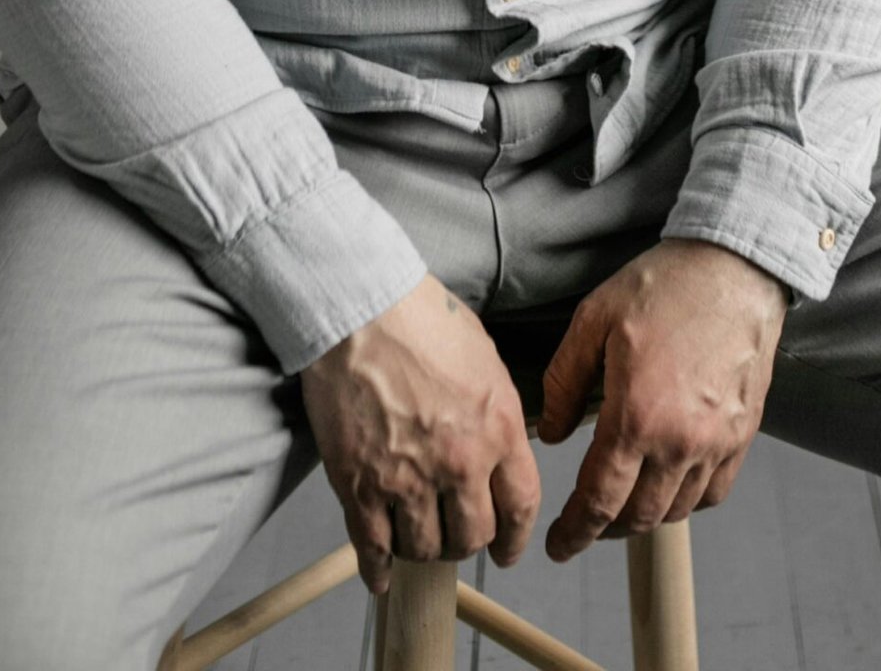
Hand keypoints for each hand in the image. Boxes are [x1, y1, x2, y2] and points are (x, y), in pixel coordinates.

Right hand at [298, 273, 541, 595]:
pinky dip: (377, 568)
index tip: (507, 550)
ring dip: (423, 549)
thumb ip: (496, 413)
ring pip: (425, 547)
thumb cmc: (421, 317)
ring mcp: (408, 478)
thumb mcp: (485, 360)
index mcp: (498, 427)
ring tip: (416, 537)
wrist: (360, 305)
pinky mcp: (360, 484)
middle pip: (473, 536)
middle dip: (466, 542)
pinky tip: (380, 575)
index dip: (515, 537)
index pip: (520, 505)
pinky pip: (373, 547)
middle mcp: (460, 462)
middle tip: (454, 535)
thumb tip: (498, 444)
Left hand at [535, 237, 789, 558]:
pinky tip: (670, 485)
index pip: (599, 500)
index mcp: (636, 415)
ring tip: (622, 504)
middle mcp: (679, 441)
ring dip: (644, 517)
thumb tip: (551, 433)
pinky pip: (713, 492)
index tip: (560, 546)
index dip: (575, 531)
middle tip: (584, 526)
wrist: (734, 267)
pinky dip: (688, 500)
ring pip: (675, 510)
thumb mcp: (594, 318)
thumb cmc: (665, 285)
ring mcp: (716, 442)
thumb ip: (565, 380)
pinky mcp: (743, 434)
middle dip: (604, 530)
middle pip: (637, 516)